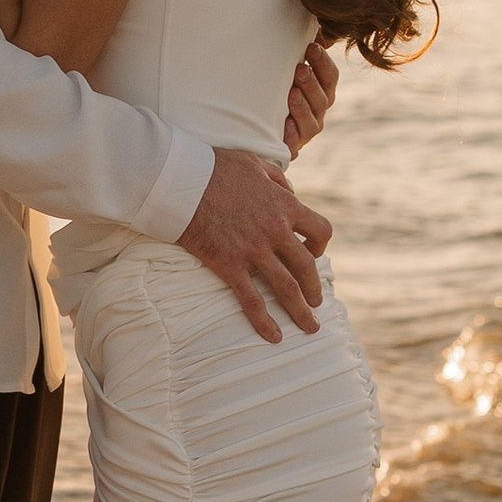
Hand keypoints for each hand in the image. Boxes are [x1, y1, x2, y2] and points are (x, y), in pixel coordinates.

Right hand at [175, 146, 331, 343]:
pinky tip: (274, 337)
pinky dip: (265, 321)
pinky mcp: (229, 265)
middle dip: (314, 288)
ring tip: (309, 327)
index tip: (315, 253)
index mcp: (285, 205)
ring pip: (287, 288)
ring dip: (300, 311)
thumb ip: (277, 180)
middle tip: (316, 302)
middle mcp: (275, 231)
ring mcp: (253, 250)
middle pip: (307, 267)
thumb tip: (289, 191)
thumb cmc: (215, 167)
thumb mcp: (255, 164)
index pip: (320, 230)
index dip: (320, 245)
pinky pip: (252, 300)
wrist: (181, 179)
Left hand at [283, 34, 338, 158]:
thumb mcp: (287, 67)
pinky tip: (285, 126)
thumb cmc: (276, 87)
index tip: (311, 48)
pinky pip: (294, 146)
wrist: (255, 124)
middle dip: (311, 83)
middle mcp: (317, 112)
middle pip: (322, 99)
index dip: (323, 63)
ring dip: (302, 107)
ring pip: (311, 122)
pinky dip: (291, 137)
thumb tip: (317, 27)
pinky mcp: (291, 148)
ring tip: (291, 94)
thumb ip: (304, 51)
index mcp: (322, 91)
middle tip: (299, 69)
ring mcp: (305, 132)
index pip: (330, 76)